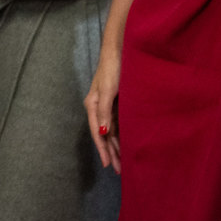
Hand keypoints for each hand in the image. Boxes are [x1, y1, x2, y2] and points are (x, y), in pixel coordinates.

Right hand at [84, 49, 120, 172]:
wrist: (120, 51)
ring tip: (123, 161)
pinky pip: (118, 123)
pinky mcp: (116, 101)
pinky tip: (126, 143)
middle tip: (118, 169)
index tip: (108, 165)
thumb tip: (104, 133)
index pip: (98, 133)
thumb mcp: (107, 91)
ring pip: (112, 131)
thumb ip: (105, 112)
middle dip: (111, 152)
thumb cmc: (112, 69)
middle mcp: (99, 107)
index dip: (103, 150)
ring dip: (117, 145)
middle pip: (105, 135)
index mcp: (93, 105)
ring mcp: (107, 105)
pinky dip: (121, 134)